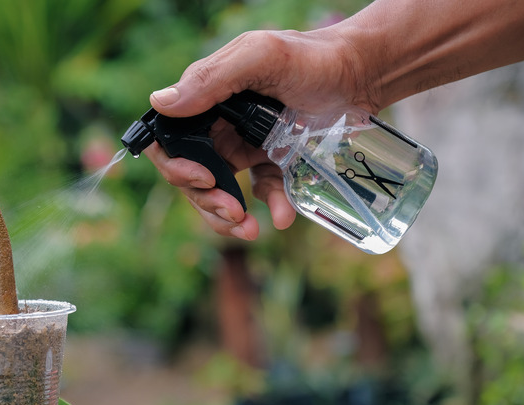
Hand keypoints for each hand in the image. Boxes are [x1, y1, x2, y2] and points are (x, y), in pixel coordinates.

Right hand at [145, 29, 365, 239]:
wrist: (364, 73)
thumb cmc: (312, 57)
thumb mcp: (260, 57)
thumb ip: (212, 79)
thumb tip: (159, 103)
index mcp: (206, 99)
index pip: (169, 139)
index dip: (175, 166)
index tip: (202, 178)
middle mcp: (219, 126)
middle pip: (190, 174)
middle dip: (205, 199)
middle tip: (231, 211)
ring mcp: (245, 147)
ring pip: (219, 193)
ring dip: (226, 218)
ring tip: (247, 228)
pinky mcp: (272, 163)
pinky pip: (261, 193)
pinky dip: (270, 209)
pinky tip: (282, 217)